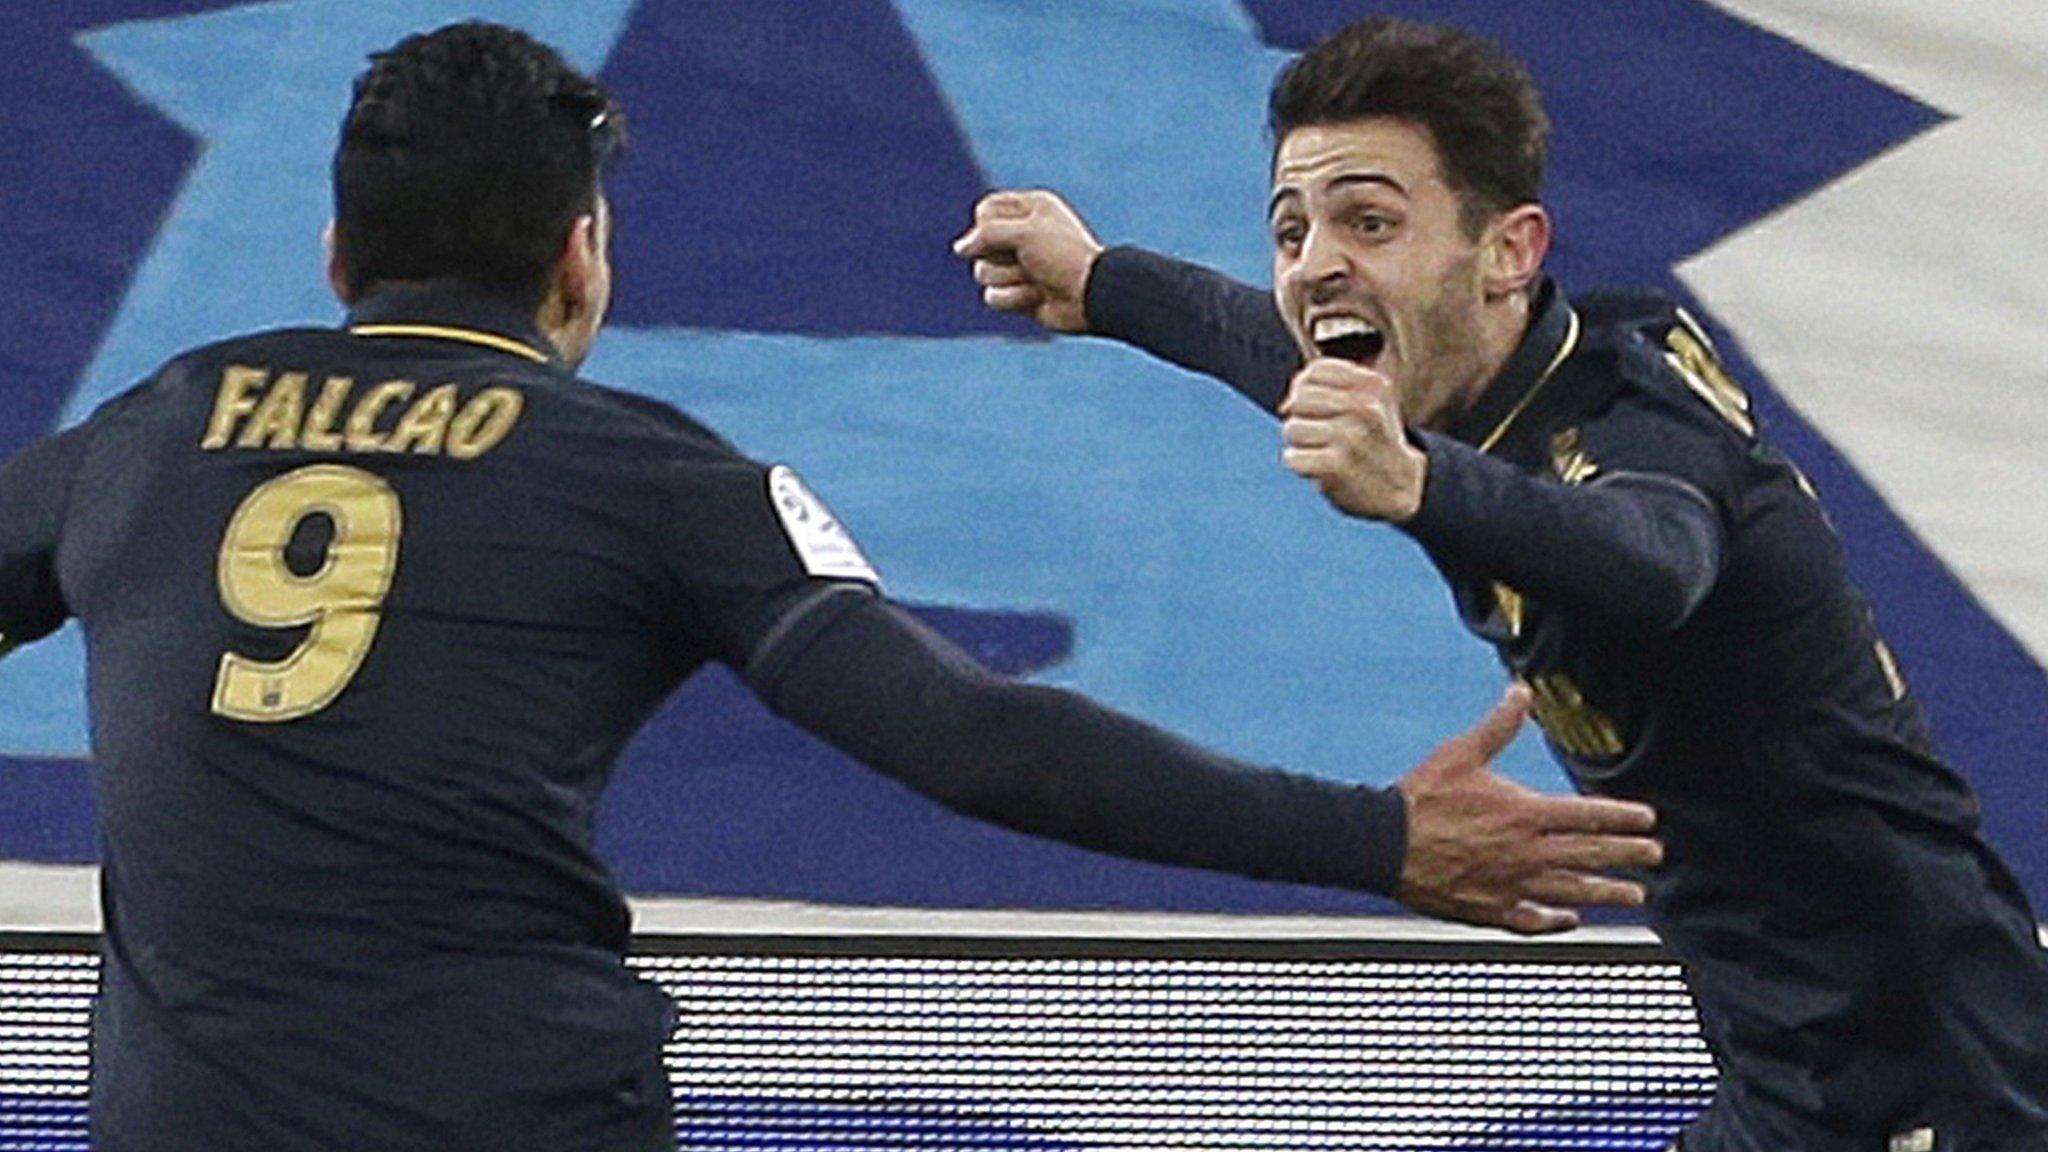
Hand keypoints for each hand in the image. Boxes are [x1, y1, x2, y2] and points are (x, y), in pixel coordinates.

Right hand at [951, 189, 1103, 332]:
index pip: (985, 210)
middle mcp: (1023, 236)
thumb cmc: (1064, 256)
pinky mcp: (1018, 294)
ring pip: (983, 274)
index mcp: (1030, 210)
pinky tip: (1038, 298)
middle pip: (980, 244)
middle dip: (1002, 257)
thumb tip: (959, 248)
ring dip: (1010, 280)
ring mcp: (1020, 266)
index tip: (1006, 233)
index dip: (986, 224)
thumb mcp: (1024, 233)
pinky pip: (993, 298)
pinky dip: (1014, 300)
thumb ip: (986, 234)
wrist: (1091, 297)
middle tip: (1029, 260)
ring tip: (1037, 281)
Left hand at [1280, 358, 1427, 521]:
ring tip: (1324, 452)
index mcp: (1373, 386)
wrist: (1403, 487)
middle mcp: (1365, 407)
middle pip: (1299, 398)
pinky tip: (1319, 469)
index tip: (1320, 408)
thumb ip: (1327, 387)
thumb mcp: (1369, 401)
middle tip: (1321, 434)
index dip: (1306, 389)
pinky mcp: (1337, 466)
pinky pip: (1293, 457)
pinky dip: (1299, 464)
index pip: (1316, 371)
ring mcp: (1351, 437)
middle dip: (1301, 417)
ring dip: (1300, 444)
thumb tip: (1287, 401)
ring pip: (1292, 428)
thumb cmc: (1374, 440)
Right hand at [1395, 685, 1661, 934]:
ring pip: (1572, 891)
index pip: (1588, 815)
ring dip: (1607, 892)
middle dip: (1628, 854)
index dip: (1622, 817)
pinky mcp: (1490, 909)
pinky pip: (1534, 919)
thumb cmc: (1422, 798)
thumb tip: (1522, 692)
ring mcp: (1512, 884)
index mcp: (1524, 813)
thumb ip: (1498, 725)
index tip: (1647, 819)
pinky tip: (1571, 920)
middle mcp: (1527, 852)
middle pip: (1590, 855)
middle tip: (1655, 855)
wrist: (1385, 845)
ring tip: (1635, 895)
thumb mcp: (1462, 753)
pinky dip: (1557, 921)